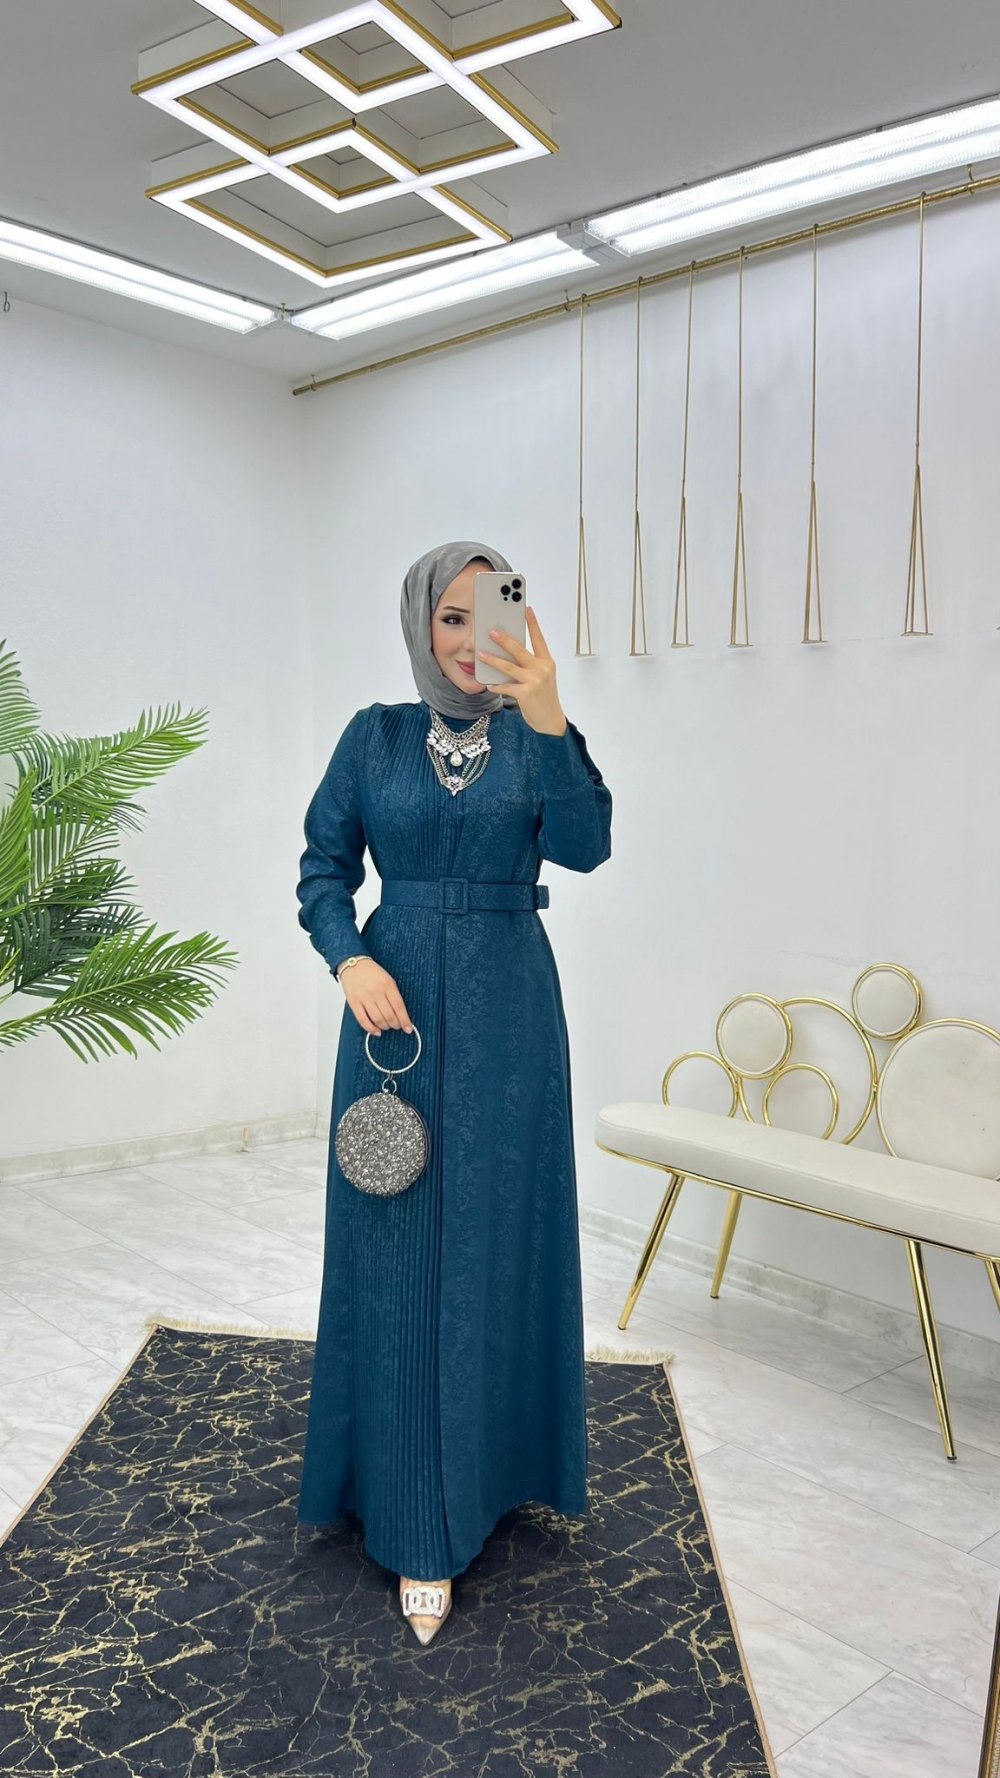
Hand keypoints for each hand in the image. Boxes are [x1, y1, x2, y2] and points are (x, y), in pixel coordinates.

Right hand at [340, 958, 412, 1037]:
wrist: (353, 964)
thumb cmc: (371, 972)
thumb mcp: (388, 979)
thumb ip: (394, 995)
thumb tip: (400, 1014)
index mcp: (388, 984)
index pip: (399, 1006)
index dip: (404, 1020)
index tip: (408, 1028)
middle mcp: (376, 991)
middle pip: (389, 1015)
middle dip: (395, 1024)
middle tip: (397, 1026)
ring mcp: (364, 997)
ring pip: (378, 1019)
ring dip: (385, 1027)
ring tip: (387, 1026)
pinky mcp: (354, 1003)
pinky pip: (363, 1020)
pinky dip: (371, 1029)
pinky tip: (376, 1031)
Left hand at [476, 605, 567, 735]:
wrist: (550, 721)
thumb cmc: (543, 697)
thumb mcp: (541, 677)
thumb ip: (528, 665)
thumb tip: (507, 654)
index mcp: (547, 662)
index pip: (539, 639)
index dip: (533, 623)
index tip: (526, 609)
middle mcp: (542, 669)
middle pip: (520, 650)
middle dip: (504, 639)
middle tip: (491, 631)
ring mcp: (535, 681)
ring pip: (509, 667)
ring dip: (493, 660)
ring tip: (481, 654)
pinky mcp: (526, 694)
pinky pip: (506, 686)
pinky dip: (496, 685)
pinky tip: (488, 684)